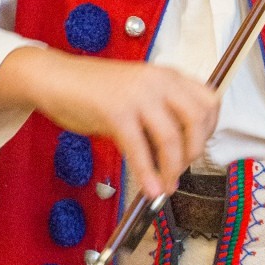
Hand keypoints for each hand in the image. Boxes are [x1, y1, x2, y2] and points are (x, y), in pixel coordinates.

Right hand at [0, 46, 220, 199]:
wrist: (54, 78)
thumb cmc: (94, 91)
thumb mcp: (137, 94)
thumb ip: (160, 115)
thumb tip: (179, 153)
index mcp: (167, 75)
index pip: (209, 100)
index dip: (210, 129)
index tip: (198, 148)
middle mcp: (158, 81)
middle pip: (197, 119)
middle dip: (194, 151)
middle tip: (181, 169)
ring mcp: (137, 95)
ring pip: (171, 138)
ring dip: (172, 169)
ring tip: (165, 187)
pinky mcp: (116, 112)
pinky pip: (139, 150)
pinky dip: (147, 174)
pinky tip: (149, 189)